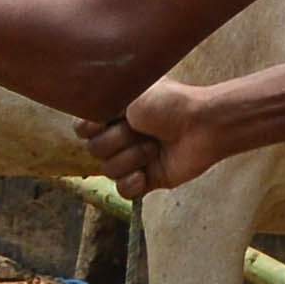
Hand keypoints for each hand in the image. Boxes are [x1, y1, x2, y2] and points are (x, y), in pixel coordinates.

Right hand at [95, 56, 284, 193]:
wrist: (201, 125)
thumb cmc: (169, 102)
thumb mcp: (130, 92)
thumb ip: (102, 101)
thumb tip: (84, 115)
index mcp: (114, 114)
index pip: (82, 129)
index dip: (92, 127)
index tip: (112, 116)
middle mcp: (120, 136)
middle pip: (94, 150)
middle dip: (119, 139)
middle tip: (144, 129)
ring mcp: (133, 160)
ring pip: (109, 170)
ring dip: (132, 157)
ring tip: (155, 147)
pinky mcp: (147, 180)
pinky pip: (123, 191)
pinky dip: (133, 183)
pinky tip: (146, 174)